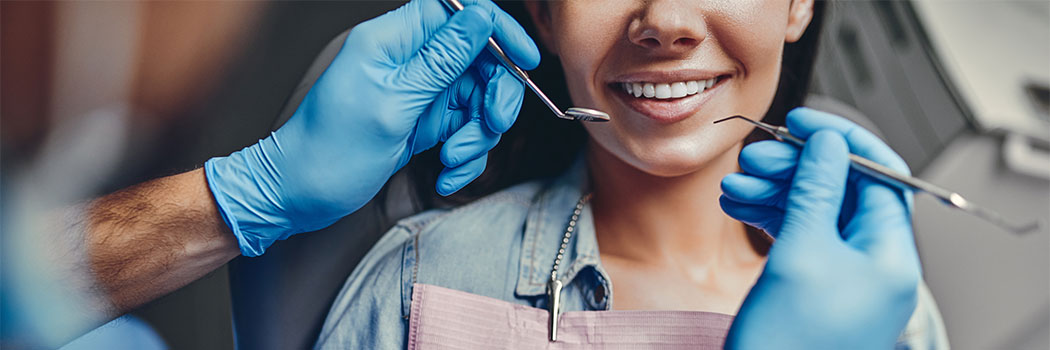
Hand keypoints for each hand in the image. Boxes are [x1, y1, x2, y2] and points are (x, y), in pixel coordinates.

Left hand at [204, 0, 539, 255]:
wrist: (300, 195)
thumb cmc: (330, 150)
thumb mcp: (393, 104)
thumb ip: (441, 60)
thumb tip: (481, 17)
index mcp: (393, 40)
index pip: (459, 11)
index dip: (497, 29)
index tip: (524, 60)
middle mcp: (409, 60)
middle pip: (479, 60)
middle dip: (493, 97)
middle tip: (491, 126)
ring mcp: (418, 92)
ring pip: (476, 100)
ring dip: (477, 136)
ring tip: (452, 161)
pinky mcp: (423, 121)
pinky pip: (463, 129)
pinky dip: (463, 155)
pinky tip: (445, 174)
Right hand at [720, 108, 920, 348]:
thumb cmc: (788, 345)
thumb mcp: (801, 254)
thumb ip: (815, 192)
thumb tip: (828, 144)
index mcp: (888, 256)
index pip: (878, 175)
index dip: (840, 141)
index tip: (802, 121)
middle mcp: (873, 264)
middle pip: (841, 191)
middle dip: (796, 168)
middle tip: (755, 158)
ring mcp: (843, 278)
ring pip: (813, 212)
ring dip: (774, 192)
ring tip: (734, 186)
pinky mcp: (815, 288)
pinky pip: (797, 237)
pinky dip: (769, 217)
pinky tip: (738, 207)